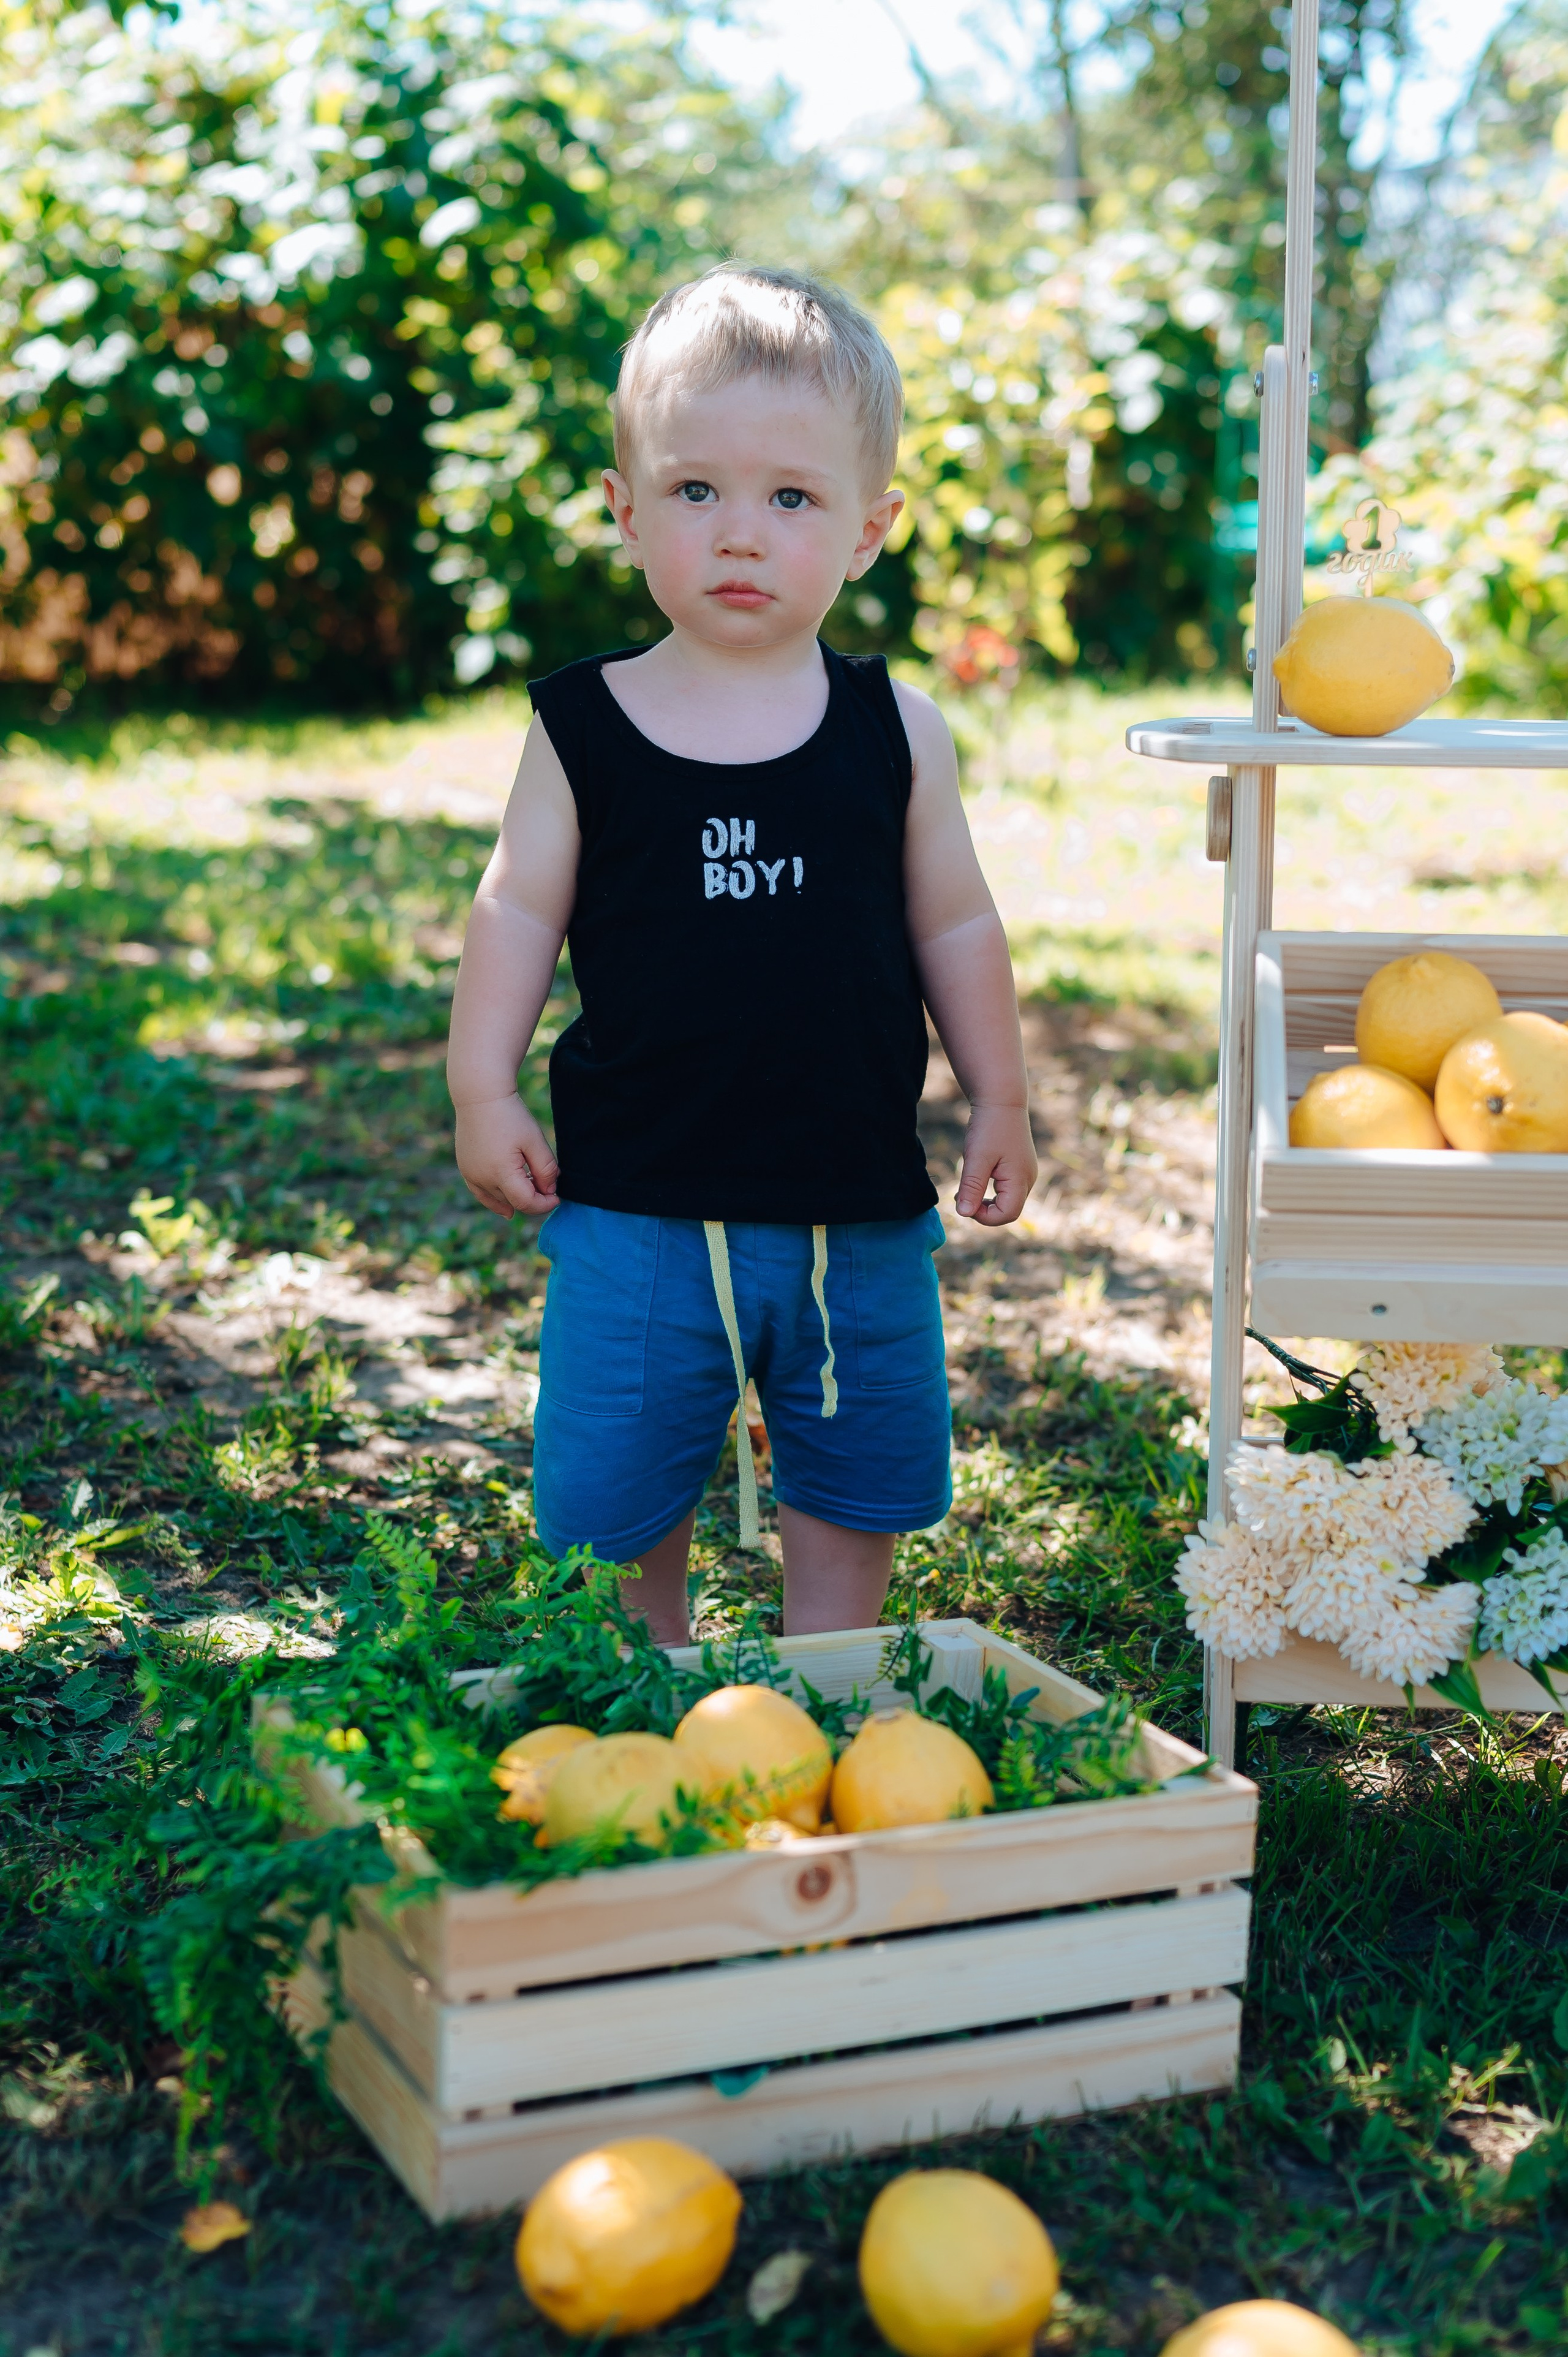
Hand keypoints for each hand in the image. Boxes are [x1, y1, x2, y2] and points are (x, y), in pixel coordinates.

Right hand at [455, 1094, 559, 1217]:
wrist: (480, 1097)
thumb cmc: (511, 1116)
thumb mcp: (535, 1142)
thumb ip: (546, 1170)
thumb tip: (549, 1191)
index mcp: (501, 1173)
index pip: (526, 1203)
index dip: (544, 1204)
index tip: (557, 1197)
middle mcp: (482, 1179)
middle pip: (513, 1202)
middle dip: (533, 1199)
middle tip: (547, 1184)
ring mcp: (470, 1175)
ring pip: (498, 1200)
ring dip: (516, 1198)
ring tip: (531, 1185)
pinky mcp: (465, 1169)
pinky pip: (481, 1194)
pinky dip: (495, 1201)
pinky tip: (507, 1210)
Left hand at [954, 1102, 1037, 1225]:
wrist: (1001, 1099)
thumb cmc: (989, 1126)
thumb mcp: (976, 1158)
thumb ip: (971, 1187)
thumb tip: (963, 1214)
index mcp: (1020, 1178)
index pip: (1007, 1214)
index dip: (984, 1216)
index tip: (963, 1202)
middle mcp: (1028, 1179)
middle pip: (1008, 1210)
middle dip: (983, 1210)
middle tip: (960, 1195)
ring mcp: (1025, 1173)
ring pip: (1006, 1200)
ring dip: (985, 1200)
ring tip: (966, 1186)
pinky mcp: (1018, 1167)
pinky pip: (1005, 1188)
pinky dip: (989, 1190)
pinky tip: (976, 1176)